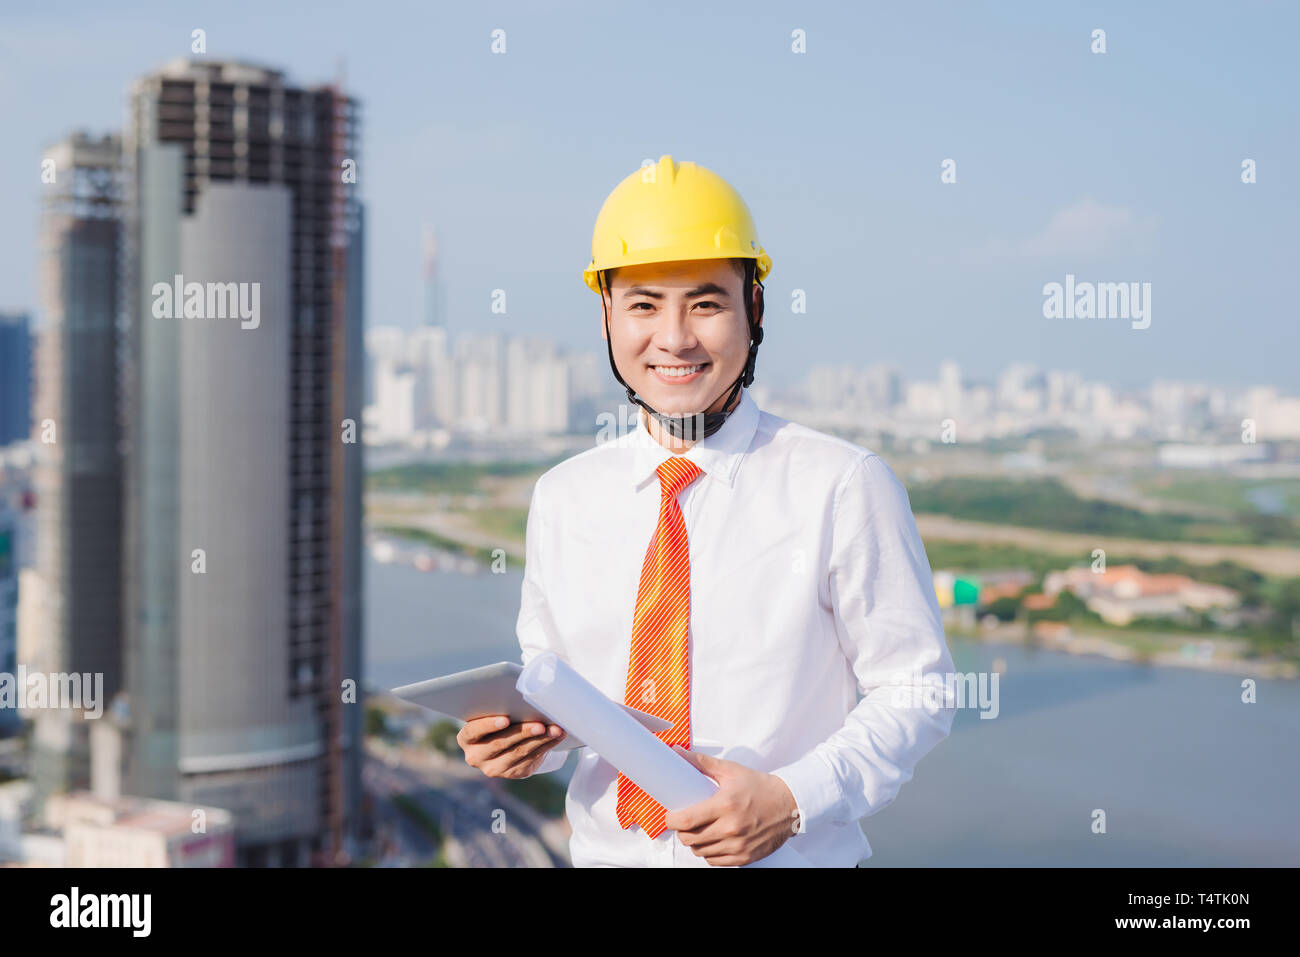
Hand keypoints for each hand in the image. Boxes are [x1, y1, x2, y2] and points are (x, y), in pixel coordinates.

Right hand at [458, 716, 565, 778]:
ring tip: (554, 729)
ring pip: (519, 753)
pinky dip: (546, 745)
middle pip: (500, 743)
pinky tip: (556, 736)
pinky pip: (532, 759)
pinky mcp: (514, 772)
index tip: (506, 719)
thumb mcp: (492, 711)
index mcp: (466, 738)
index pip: (472, 732)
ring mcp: (495, 768)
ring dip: (539, 740)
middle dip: (522, 732)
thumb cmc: (499, 714)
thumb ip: (498, 706)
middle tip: (540, 724)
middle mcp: (476, 756)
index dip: (488, 725)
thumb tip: (520, 698)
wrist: (507, 737)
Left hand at [663, 746, 800, 866]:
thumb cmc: (761, 788)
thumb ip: (703, 763)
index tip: (670, 817)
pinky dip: (710, 853)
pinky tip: (713, 842)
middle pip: (690, 839)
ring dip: (695, 843)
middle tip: (685, 822)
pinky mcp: (745, 857)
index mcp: (726, 805)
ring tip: (700, 831)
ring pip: (701, 852)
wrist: (789, 805)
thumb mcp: (732, 771)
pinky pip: (715, 862)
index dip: (672, 821)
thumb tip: (679, 753)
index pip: (687, 821)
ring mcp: (738, 846)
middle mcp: (731, 828)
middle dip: (682, 831)